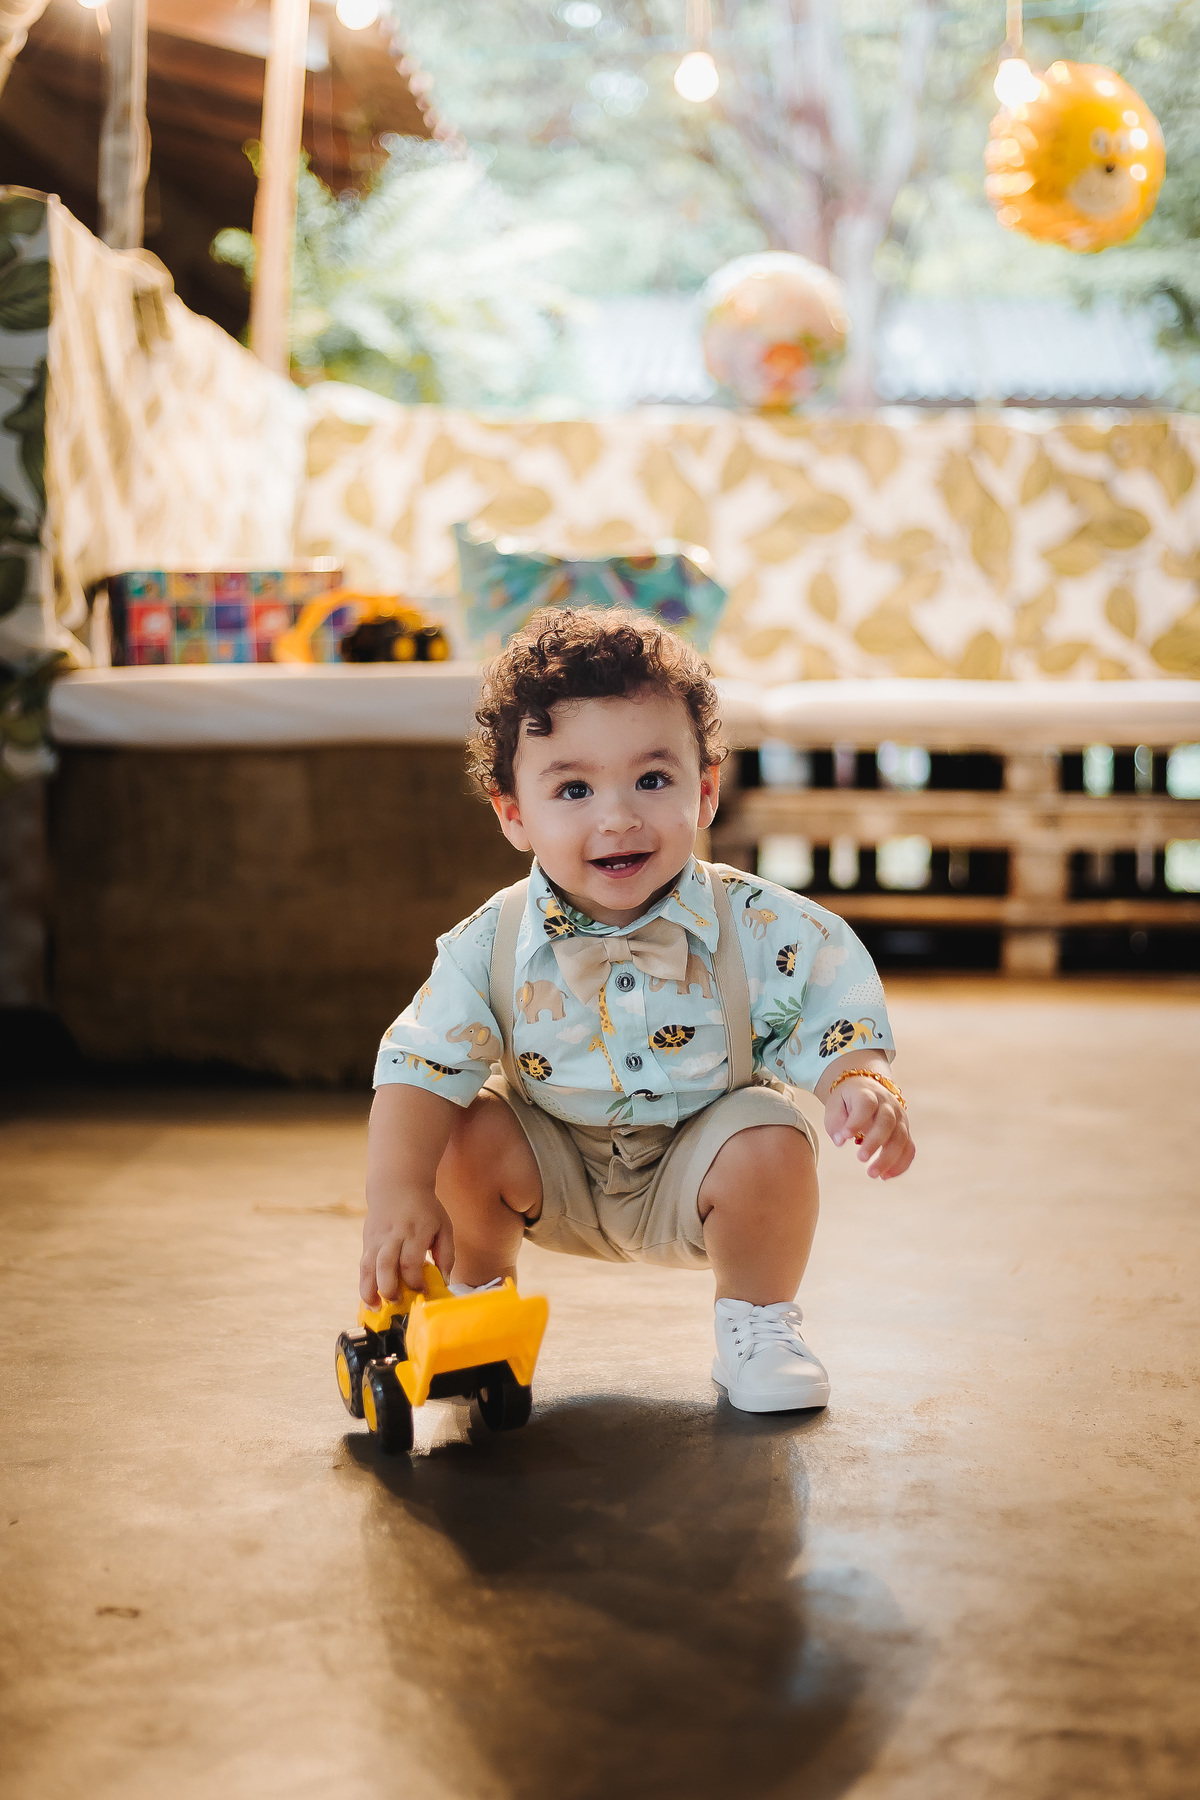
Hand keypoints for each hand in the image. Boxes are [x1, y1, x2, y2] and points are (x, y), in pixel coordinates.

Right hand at [359, 1189, 454, 1303]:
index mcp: (416, 1231)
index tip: (422, 1292)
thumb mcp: (443, 1226)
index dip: (415, 1281)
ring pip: (369, 1266)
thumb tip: (445, 1281)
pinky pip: (363, 1264)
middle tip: (397, 1302)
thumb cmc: (424, 1208)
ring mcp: (378, 1238)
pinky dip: (364, 1282)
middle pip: (386, 1265)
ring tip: (376, 1307)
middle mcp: (394, 1235)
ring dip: (370, 1289)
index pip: (411, 1261)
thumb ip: (447, 1254)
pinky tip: (369, 1297)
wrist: (397, 1184)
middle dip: (390, 1288)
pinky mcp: (368, 1240)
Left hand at [824, 1078, 913, 1180]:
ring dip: (889, 1158)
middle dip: (875, 1142)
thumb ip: (835, 1122)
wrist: (866, 1088)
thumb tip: (840, 1141)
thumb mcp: (835, 1105)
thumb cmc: (847, 1101)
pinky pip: (909, 1149)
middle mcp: (888, 1104)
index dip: (857, 1120)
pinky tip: (886, 1176)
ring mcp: (899, 1118)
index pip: (866, 1104)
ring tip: (873, 1174)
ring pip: (901, 1137)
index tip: (844, 1136)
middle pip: (887, 1122)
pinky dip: (900, 1164)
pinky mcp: (905, 1131)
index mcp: (868, 1094)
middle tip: (860, 1158)